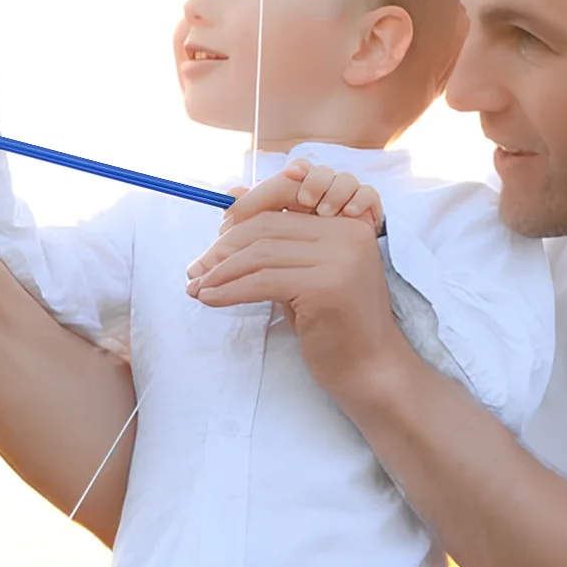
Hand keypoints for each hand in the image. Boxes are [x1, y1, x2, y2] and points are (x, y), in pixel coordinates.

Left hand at [185, 159, 407, 399]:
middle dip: (222, 248)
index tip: (212, 239)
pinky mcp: (325, 287)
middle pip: (266, 227)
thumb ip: (275, 242)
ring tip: (196, 286)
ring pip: (259, 255)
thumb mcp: (304, 273)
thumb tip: (230, 197)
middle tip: (195, 268)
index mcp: (345, 224)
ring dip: (219, 271)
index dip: (241, 215)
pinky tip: (209, 298)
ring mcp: (339, 259)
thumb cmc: (334, 324)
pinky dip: (228, 290)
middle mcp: (347, 233)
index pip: (282, 203)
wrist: (371, 370)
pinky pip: (261, 282)